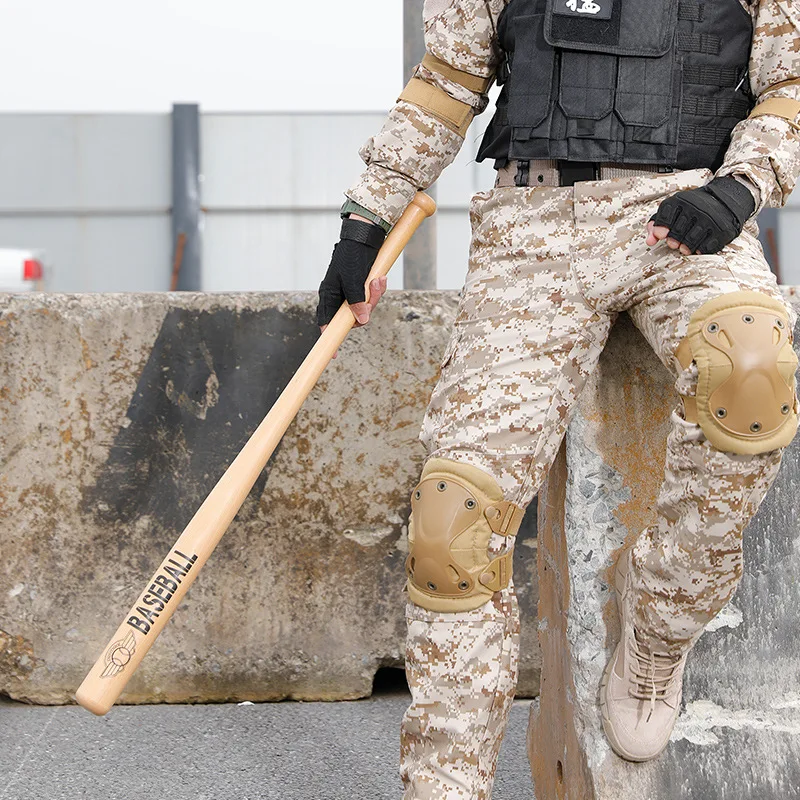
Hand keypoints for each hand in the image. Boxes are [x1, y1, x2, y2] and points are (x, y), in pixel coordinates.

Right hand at [317, 215, 387, 356]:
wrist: (363, 236)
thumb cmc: (353, 255)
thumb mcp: (353, 279)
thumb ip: (356, 301)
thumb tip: (362, 320)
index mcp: (329, 295)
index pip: (326, 322)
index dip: (330, 338)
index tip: (334, 355)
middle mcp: (338, 296)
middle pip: (352, 316)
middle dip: (368, 305)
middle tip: (376, 287)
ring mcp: (349, 293)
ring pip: (364, 307)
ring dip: (375, 295)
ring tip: (380, 279)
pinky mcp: (360, 288)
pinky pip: (370, 298)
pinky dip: (377, 290)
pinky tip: (381, 278)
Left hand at [646, 176, 755, 255]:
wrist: (725, 201)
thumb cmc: (692, 209)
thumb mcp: (673, 210)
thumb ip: (656, 224)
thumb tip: (650, 241)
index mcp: (680, 201)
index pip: (665, 217)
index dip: (661, 229)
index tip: (662, 235)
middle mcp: (696, 208)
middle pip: (677, 232)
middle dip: (673, 240)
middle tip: (674, 243)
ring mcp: (710, 219)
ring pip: (690, 241)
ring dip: (684, 247)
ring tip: (684, 247)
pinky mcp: (722, 230)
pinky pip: (706, 247)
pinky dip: (699, 250)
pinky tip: (698, 246)